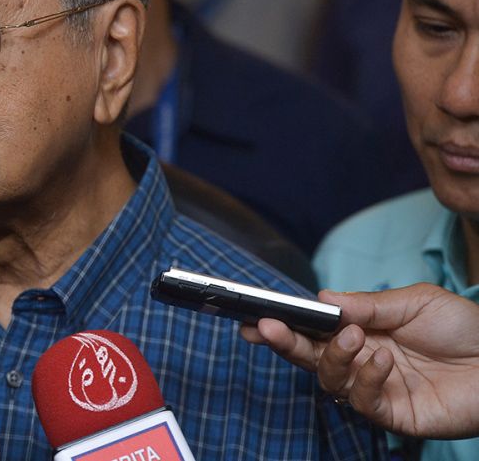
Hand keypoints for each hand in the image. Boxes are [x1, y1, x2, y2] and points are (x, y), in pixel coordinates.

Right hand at [241, 283, 478, 438]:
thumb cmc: (465, 328)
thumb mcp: (415, 301)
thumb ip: (368, 303)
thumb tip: (321, 299)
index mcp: (363, 332)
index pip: (314, 330)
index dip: (285, 325)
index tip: (257, 316)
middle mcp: (362, 361)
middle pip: (310, 357)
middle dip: (285, 343)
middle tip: (268, 328)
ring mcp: (377, 389)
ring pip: (330, 381)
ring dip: (333, 357)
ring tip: (355, 337)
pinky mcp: (394, 414)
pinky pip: (362, 402)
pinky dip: (365, 379)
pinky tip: (382, 360)